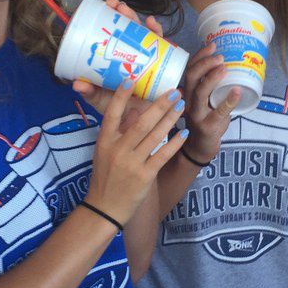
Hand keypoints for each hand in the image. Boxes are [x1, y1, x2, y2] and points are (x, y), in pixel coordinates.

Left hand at [72, 0, 162, 125]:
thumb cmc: (118, 111)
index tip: (105, 5)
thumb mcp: (101, 101)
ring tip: (130, 12)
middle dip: (124, 13)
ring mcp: (149, 59)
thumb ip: (90, 93)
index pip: (114, 33)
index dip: (111, 17)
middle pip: (130, 28)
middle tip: (116, 5)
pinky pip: (164, 48)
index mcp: (117, 58)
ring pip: (145, 34)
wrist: (140, 128)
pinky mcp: (162, 67)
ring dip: (139, 20)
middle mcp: (134, 55)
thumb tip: (76, 84)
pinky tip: (153, 26)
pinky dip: (160, 35)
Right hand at [85, 80, 187, 223]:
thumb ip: (118, 133)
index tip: (130, 79)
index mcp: (104, 141)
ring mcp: (131, 163)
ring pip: (154, 135)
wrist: (105, 208)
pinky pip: (162, 155)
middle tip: (174, 91)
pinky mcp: (144, 176)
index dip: (120, 97)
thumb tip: (135, 110)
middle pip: (141, 122)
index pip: (112, 114)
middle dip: (160, 105)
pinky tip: (184, 133)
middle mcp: (117, 150)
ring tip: (182, 105)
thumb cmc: (105, 178)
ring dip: (170, 118)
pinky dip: (174, 143)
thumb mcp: (104, 153)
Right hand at [180, 43, 240, 162]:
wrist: (199, 148)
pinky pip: (218, 111)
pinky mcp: (207, 126)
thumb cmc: (205, 120)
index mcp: (188, 93)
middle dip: (204, 63)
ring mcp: (196, 114)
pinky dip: (229, 100)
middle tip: (220, 56)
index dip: (199, 56)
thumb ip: (211, 86)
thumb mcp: (205, 101)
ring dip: (212, 78)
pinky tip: (237, 91)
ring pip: (200, 92)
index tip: (212, 45)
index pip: (189, 70)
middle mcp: (188, 101)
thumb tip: (230, 64)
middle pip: (191, 77)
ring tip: (224, 67)